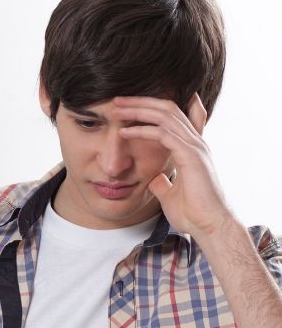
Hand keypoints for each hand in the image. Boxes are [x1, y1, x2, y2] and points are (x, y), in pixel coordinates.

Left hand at [114, 94, 234, 238]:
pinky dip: (142, 129)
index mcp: (191, 148)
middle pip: (168, 108)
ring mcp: (195, 148)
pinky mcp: (191, 156)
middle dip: (141, 101)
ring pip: (165, 115)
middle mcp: (195, 143)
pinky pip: (164, 134)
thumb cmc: (193, 213)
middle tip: (117, 100)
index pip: (173, 116)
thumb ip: (163, 182)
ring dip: (138, 110)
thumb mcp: (170, 194)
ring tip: (117, 108)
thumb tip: (153, 179)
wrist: (209, 228)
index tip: (127, 105)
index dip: (152, 107)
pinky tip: (124, 131)